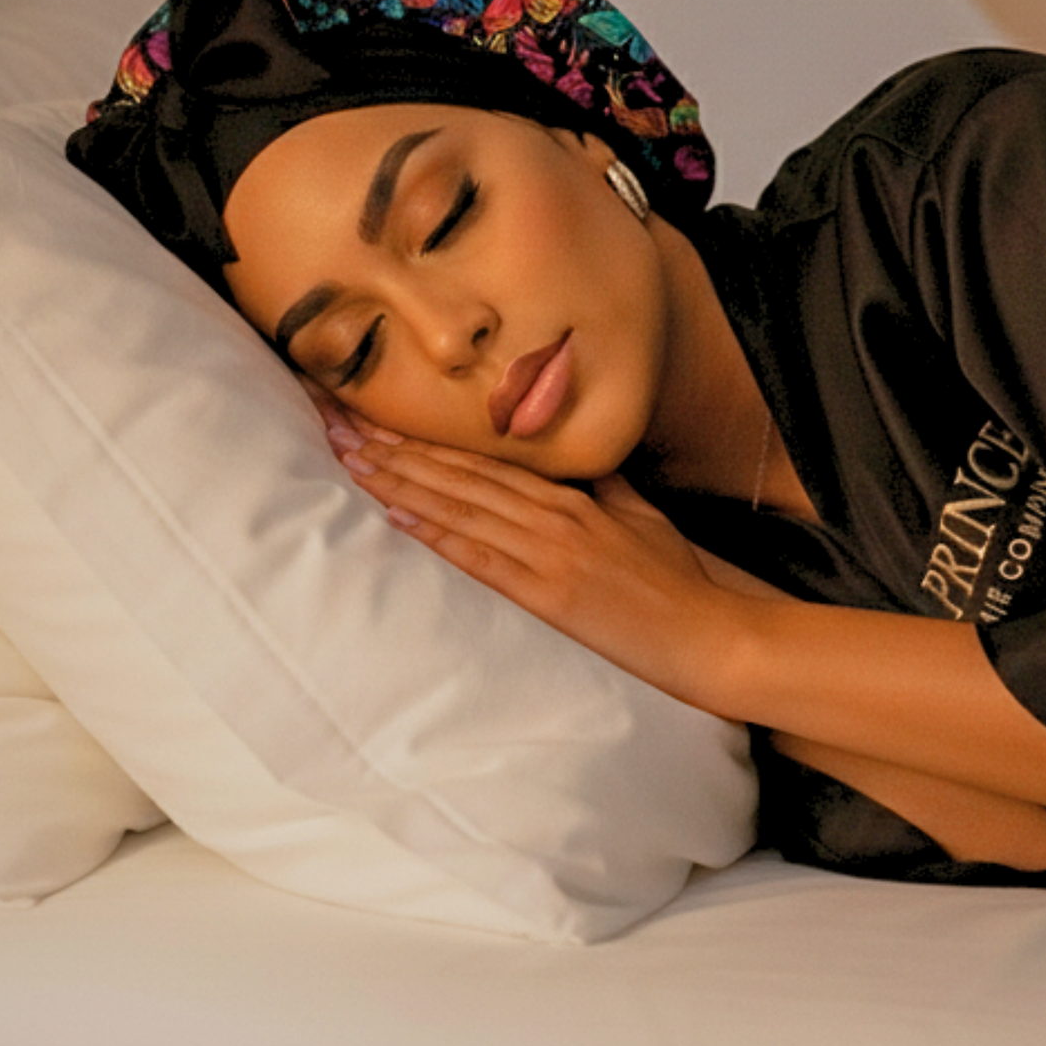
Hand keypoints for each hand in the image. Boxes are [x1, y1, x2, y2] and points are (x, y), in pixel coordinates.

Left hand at [321, 418, 755, 710]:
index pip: (487, 456)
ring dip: (400, 477)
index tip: (380, 414)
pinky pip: (480, 555)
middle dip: (394, 444)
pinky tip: (396, 512)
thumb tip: (579, 462)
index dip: (428, 435)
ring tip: (348, 454)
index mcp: (575, 496)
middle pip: (461, 470)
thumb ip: (605, 487)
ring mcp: (550, 551)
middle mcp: (555, 515)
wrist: (709, 631)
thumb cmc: (679, 580)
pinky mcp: (549, 592)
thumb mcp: (643, 519)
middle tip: (336, 417)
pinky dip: (436, 530)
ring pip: (461, 503)